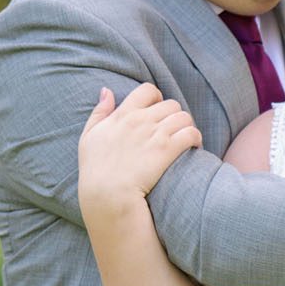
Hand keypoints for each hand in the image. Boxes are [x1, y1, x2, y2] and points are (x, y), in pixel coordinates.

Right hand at [76, 84, 201, 218]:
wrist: (107, 195)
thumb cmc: (95, 169)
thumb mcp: (89, 136)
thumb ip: (99, 111)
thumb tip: (106, 90)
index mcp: (123, 114)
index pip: (147, 90)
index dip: (157, 98)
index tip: (157, 111)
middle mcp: (140, 120)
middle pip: (171, 104)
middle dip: (174, 115)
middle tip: (173, 130)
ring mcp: (155, 134)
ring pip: (184, 117)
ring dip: (187, 126)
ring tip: (185, 139)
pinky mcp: (167, 150)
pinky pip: (191, 133)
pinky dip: (195, 138)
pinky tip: (193, 147)